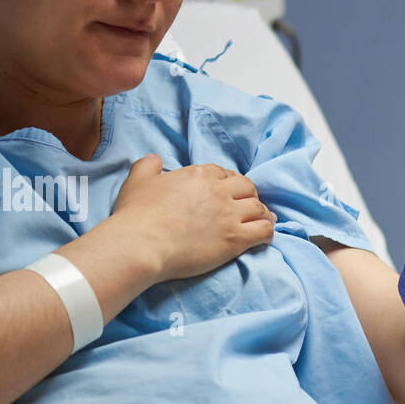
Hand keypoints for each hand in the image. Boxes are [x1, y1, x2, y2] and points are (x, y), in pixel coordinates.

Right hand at [108, 154, 277, 282]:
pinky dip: (268, 231)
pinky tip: (266, 235)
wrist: (141, 244)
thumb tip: (155, 159)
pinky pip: (263, 231)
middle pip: (246, 187)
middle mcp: (218, 191)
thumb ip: (148, 166)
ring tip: (264, 219)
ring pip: (259, 208)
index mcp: (198, 175)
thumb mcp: (138, 181)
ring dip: (262, 214)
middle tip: (248, 205)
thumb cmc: (136, 215)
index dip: (228, 182)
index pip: (224, 173)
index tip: (229, 191)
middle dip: (249, 195)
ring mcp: (229, 215)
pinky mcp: (235, 239)